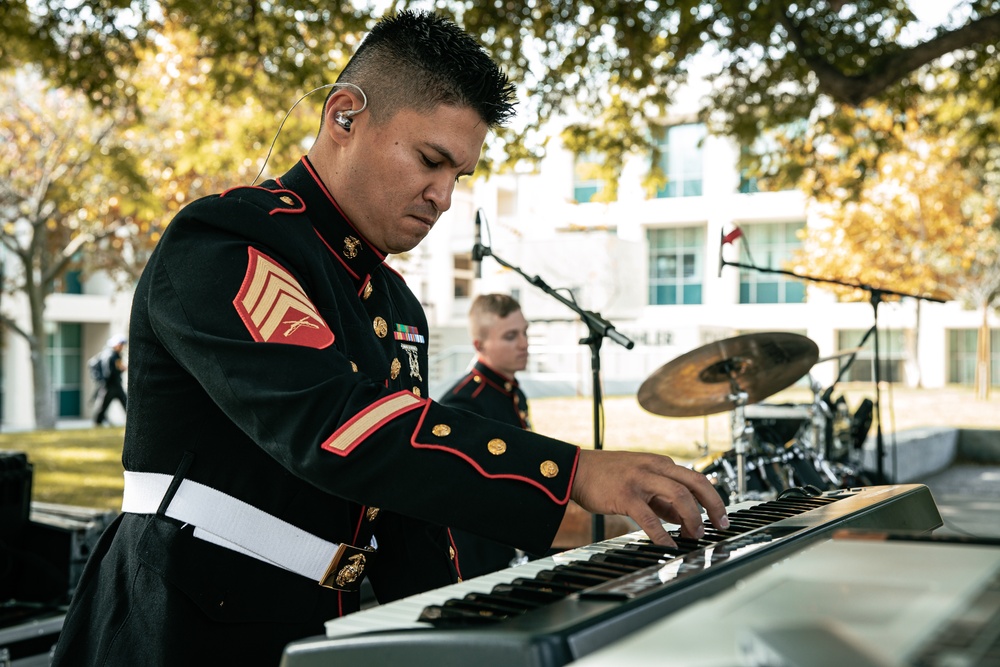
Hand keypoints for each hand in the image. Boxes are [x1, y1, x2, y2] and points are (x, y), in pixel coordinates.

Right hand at [570, 449, 728, 546]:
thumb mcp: (639, 480)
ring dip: (693, 519)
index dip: (713, 499)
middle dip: (713, 506)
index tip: (720, 517)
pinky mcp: (626, 495)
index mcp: (660, 463)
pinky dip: (663, 534)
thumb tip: (682, 518)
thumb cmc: (605, 476)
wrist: (575, 470)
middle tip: (720, 526)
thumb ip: (661, 497)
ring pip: (679, 497)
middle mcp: (655, 467)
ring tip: (696, 535)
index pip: (696, 478)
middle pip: (696, 483)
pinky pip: (650, 517)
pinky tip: (668, 545)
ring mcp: (641, 480)